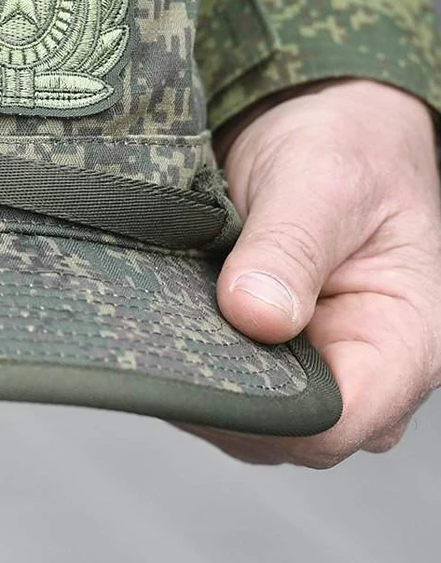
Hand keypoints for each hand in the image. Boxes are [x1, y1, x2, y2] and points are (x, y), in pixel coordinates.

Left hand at [189, 78, 440, 466]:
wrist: (324, 131)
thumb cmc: (345, 148)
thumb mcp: (322, 183)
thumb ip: (291, 249)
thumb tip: (256, 317)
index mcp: (405, 341)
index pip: (335, 423)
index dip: (262, 409)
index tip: (199, 357)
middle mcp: (362, 371)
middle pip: (283, 432)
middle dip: (218, 391)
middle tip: (157, 327)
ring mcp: (313, 370)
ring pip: (244, 416)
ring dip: (197, 373)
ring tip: (158, 314)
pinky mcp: (269, 359)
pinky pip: (223, 383)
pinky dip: (187, 357)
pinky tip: (161, 320)